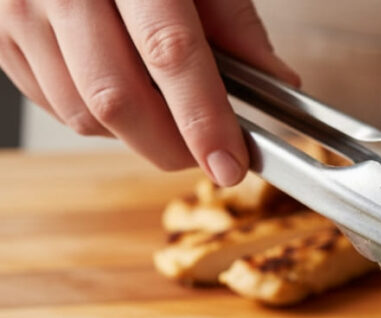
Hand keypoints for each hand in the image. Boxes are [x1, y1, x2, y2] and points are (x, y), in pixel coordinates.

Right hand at [0, 0, 298, 184]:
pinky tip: (124, 93)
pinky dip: (99, 120)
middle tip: (208, 154)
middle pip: (116, 98)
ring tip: (168, 115)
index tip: (229, 162)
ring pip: (83, 113)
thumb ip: (234, 22)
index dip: (202, 118)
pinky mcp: (0, 36)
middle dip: (171, 145)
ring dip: (136, 135)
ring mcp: (19, 10)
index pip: (168, 52)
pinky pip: (55, 105)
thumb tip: (276, 83)